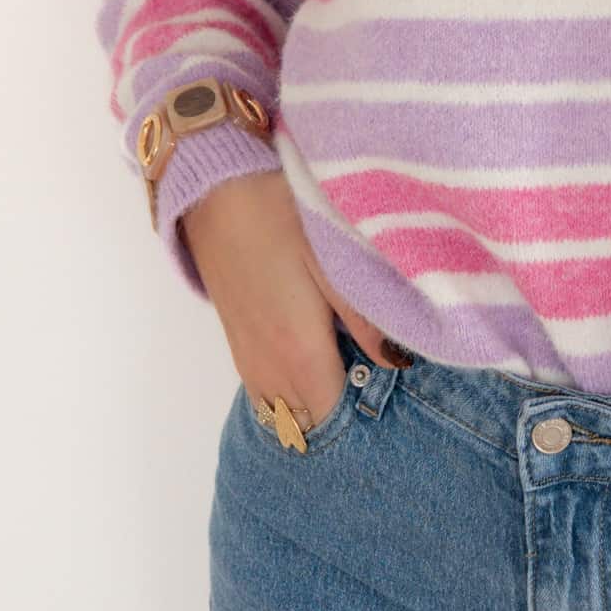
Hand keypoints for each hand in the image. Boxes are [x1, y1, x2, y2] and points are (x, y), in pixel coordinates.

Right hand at [183, 169, 408, 430]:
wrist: (212, 188)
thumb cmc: (278, 215)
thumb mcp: (331, 257)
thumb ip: (365, 317)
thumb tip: (398, 363)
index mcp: (298, 351)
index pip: (333, 417)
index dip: (364, 415)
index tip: (391, 395)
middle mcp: (267, 366)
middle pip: (307, 422)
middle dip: (340, 417)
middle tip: (375, 385)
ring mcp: (247, 356)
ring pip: (282, 412)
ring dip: (313, 407)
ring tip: (349, 376)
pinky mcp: (236, 340)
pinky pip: (264, 393)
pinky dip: (290, 394)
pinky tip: (314, 365)